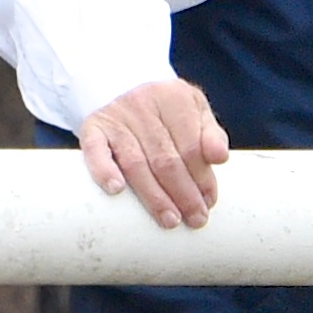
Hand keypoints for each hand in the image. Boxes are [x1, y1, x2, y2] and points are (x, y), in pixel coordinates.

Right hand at [81, 78, 229, 228]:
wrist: (126, 91)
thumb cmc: (169, 114)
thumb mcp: (196, 113)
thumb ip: (211, 135)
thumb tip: (220, 158)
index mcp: (174, 96)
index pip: (191, 146)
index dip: (203, 178)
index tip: (210, 202)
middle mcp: (142, 102)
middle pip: (166, 158)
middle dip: (183, 194)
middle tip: (196, 219)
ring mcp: (115, 116)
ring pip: (136, 163)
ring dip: (154, 196)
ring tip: (170, 220)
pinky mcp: (92, 128)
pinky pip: (95, 151)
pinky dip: (104, 171)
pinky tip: (116, 190)